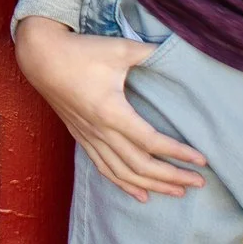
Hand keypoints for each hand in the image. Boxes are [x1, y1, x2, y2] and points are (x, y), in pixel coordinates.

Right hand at [14, 16, 207, 202]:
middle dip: (172, 177)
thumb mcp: (119, 49)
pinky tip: (141, 194)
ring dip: (152, 186)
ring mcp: (89, 137)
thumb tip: (176, 50)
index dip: (178, 153)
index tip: (201, 160)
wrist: (41, 57)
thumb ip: (150, 52)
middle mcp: (100, 131)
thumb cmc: (81, 51)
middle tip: (198, 182)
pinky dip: (124, 184)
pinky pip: (105, 168)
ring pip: (123, 173)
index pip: (152, 142)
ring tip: (177, 192)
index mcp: (112, 112)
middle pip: (141, 166)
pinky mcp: (82, 137)